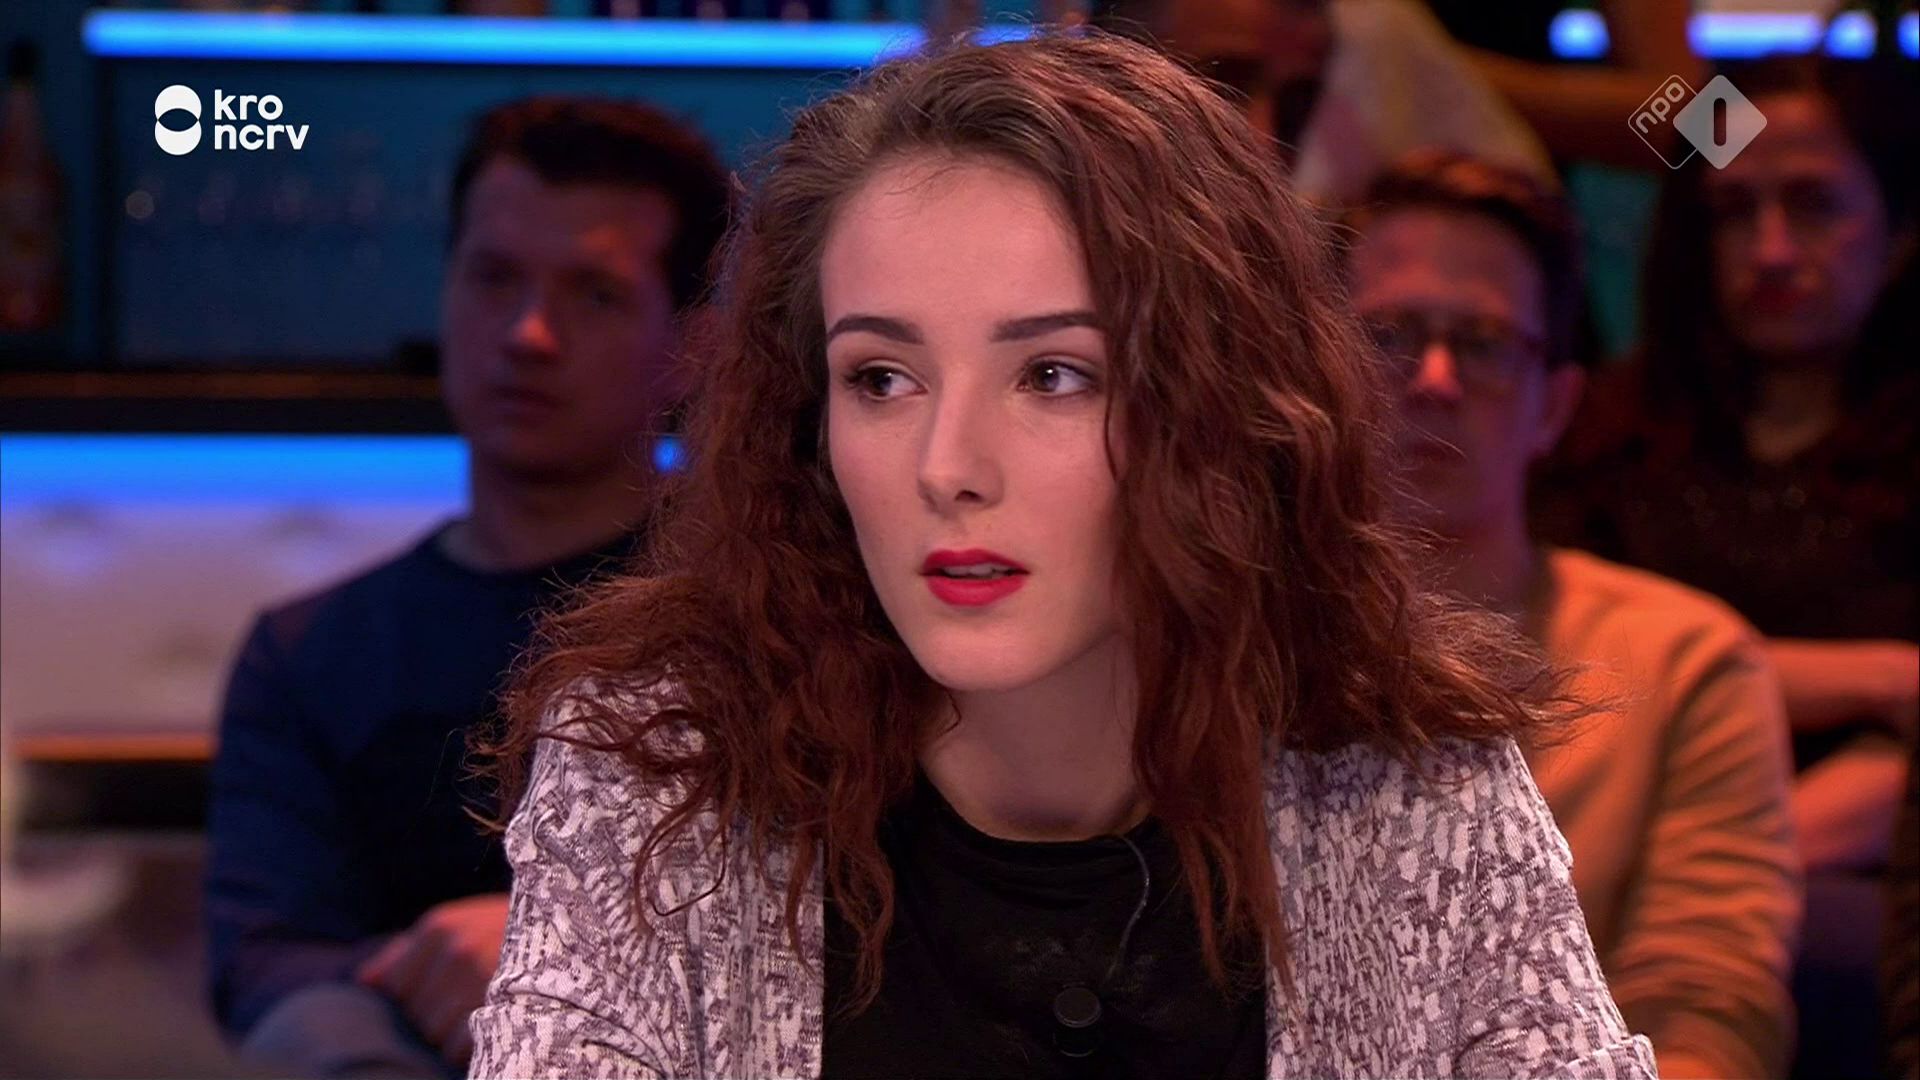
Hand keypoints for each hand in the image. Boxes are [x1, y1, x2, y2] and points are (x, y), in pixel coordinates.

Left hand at [356, 892, 509, 1066]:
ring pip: (438, 1037)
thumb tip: (363, 983)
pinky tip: (496, 1023)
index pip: (396, 988)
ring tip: (484, 1010)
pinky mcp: (506, 1010)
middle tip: (470, 998)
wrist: (578, 924)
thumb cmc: (508, 927)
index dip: (415, 997)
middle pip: (417, 1016)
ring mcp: (483, 982)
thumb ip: (405, 952)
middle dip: (436, 1015)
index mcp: (443, 928)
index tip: (443, 990)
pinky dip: (476, 1045)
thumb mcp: (457, 924)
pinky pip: (466, 1048)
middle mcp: (459, 952)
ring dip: (456, 1034)